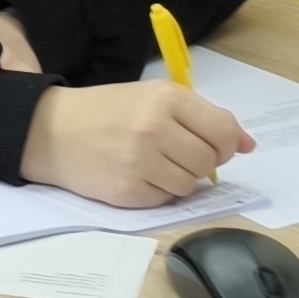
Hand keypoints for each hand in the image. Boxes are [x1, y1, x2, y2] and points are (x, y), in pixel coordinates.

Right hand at [20, 82, 254, 206]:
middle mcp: (155, 128)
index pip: (222, 131)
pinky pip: (165, 200)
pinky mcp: (126, 191)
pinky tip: (139, 176)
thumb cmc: (107, 111)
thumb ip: (204, 117)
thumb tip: (248, 145)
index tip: (215, 147)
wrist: (51, 130)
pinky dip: (159, 192)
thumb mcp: (154, 97)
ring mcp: (139, 162)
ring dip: (180, 179)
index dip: (226, 144)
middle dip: (201, 163)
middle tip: (179, 155)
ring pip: (189, 184)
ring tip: (156, 164)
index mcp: (166, 99)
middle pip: (208, 161)